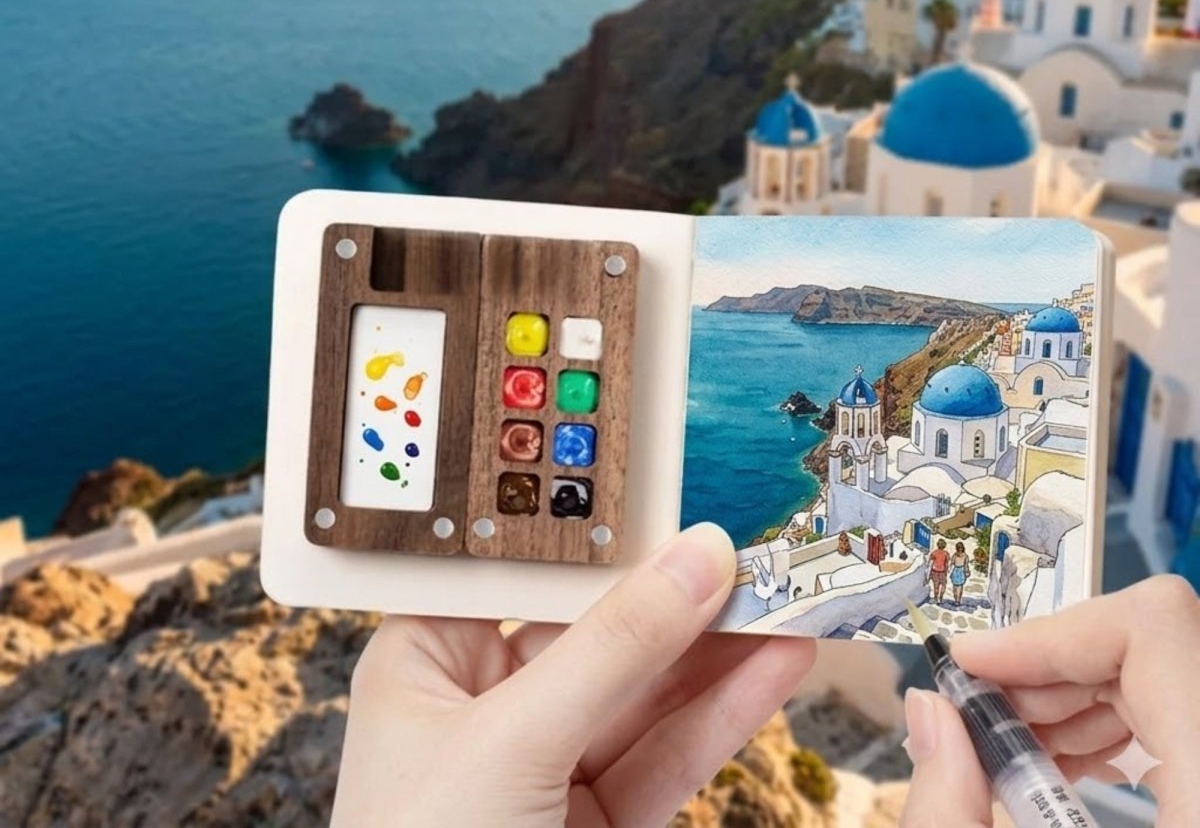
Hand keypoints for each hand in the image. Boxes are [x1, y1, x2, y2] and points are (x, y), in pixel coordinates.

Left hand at [331, 523, 815, 826]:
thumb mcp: (511, 744)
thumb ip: (613, 650)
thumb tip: (697, 557)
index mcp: (429, 658)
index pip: (532, 573)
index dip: (612, 536)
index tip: (684, 497)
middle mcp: (487, 702)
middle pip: (601, 628)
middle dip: (683, 596)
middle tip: (760, 551)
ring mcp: (547, 764)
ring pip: (648, 691)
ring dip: (722, 652)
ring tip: (791, 600)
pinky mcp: (597, 820)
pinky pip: (668, 754)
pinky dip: (724, 715)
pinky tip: (776, 670)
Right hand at [900, 574, 1199, 827]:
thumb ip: (956, 813)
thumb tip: (925, 709)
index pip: (1155, 629)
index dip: (1050, 632)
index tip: (971, 663)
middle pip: (1152, 645)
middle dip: (1049, 667)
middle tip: (977, 711)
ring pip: (1170, 672)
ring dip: (1076, 696)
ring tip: (1012, 748)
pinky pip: (1187, 717)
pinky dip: (1116, 727)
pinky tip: (1065, 770)